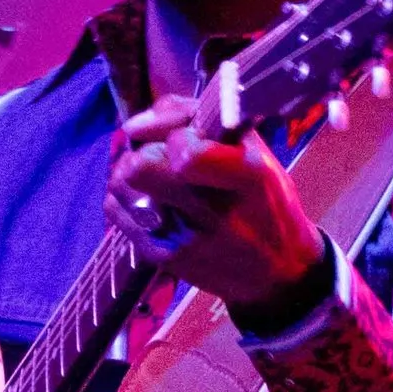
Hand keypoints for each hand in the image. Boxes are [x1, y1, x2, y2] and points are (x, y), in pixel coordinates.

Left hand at [108, 97, 332, 325]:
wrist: (277, 271)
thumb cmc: (265, 201)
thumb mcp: (254, 150)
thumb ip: (200, 120)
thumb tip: (137, 125)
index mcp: (245, 177)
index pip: (184, 150)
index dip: (174, 134)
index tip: (186, 139)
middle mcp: (213, 213)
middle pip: (140, 167)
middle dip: (145, 151)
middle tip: (161, 156)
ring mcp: (182, 239)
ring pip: (120, 184)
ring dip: (129, 171)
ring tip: (154, 177)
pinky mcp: (159, 257)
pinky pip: (115, 209)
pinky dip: (126, 196)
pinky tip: (150, 198)